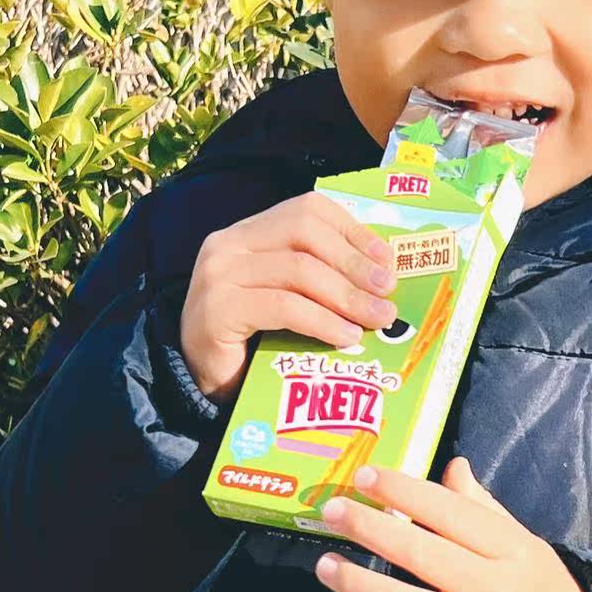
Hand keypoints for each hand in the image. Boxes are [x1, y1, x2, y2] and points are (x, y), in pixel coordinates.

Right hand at [180, 194, 396, 404]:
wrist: (203, 381)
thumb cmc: (253, 340)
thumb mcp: (289, 297)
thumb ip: (319, 278)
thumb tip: (382, 277)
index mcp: (248, 232)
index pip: (307, 209)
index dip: (353, 231)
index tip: (387, 261)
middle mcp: (228, 243)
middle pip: (305, 233)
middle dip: (354, 262)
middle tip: (387, 292)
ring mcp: (219, 274)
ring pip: (298, 270)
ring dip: (347, 296)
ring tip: (378, 320)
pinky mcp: (218, 310)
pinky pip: (284, 307)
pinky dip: (322, 322)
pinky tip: (346, 337)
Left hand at [314, 459, 591, 591]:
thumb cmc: (538, 591)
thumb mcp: (523, 543)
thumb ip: (482, 508)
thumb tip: (452, 466)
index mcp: (509, 548)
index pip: (448, 511)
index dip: (402, 490)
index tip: (365, 476)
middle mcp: (491, 588)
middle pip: (418, 554)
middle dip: (368, 528)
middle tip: (332, 512)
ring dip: (357, 582)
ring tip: (326, 565)